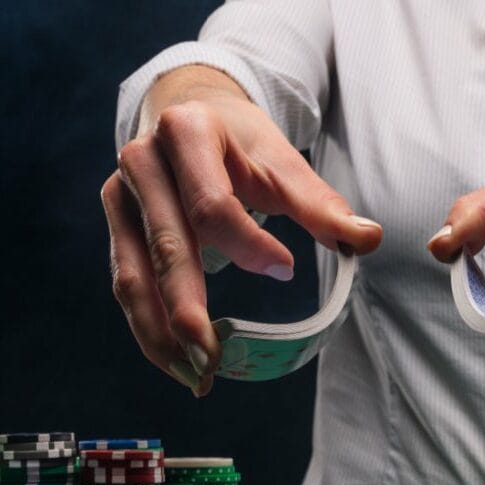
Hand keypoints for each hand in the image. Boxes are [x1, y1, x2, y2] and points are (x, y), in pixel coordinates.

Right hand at [101, 66, 381, 396]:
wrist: (187, 111)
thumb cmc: (240, 141)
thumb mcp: (282, 161)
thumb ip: (320, 204)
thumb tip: (368, 239)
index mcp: (186, 133)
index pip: (211, 204)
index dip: (246, 244)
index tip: (285, 272)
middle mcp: (141, 161)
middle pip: (166, 244)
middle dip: (185, 307)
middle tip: (210, 355)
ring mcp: (121, 195)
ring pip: (134, 273)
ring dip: (158, 331)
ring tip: (192, 373)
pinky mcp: (117, 225)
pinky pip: (128, 281)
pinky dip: (149, 325)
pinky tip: (175, 357)